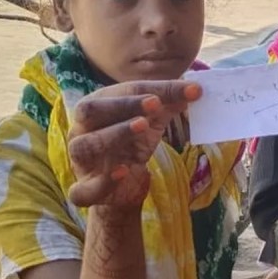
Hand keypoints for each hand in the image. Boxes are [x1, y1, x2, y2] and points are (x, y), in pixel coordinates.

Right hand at [67, 81, 201, 208]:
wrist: (124, 186)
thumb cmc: (133, 143)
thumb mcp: (153, 120)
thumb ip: (170, 102)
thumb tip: (197, 88)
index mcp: (97, 108)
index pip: (116, 92)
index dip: (141, 92)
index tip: (167, 94)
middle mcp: (81, 130)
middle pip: (88, 110)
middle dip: (122, 106)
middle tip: (154, 105)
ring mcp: (80, 161)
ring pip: (83, 146)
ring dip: (113, 135)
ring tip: (143, 127)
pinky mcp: (84, 190)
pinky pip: (82, 189)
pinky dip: (102, 182)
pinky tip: (123, 172)